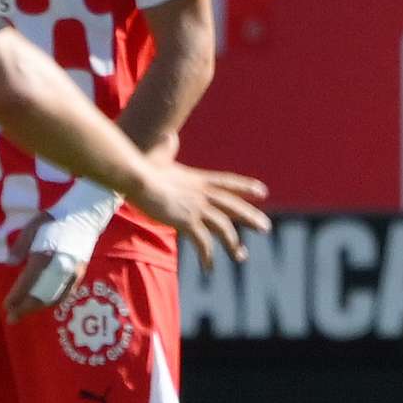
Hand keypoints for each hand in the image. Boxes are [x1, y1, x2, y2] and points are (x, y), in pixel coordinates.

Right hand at [124, 156, 269, 268]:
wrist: (137, 177)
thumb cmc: (142, 165)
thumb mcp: (159, 154)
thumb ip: (167, 147)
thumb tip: (169, 135)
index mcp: (198, 179)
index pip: (228, 182)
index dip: (246, 187)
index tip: (262, 192)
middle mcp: (203, 194)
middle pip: (234, 207)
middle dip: (251, 217)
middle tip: (265, 228)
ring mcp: (197, 208)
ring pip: (224, 228)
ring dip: (233, 243)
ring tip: (241, 256)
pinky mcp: (187, 222)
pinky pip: (203, 243)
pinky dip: (207, 256)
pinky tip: (209, 267)